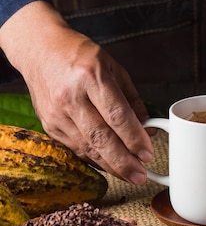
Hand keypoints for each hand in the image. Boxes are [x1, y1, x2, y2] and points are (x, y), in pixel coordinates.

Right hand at [0, 1, 153, 183]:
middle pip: (101, 137)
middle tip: (141, 176)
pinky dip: (94, 159)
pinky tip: (109, 165)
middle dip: (123, 161)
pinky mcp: (49, 124)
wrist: (39, 49)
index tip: (148, 153)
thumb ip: (131, 99)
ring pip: (87, 147)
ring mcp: (57, 113)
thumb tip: (147, 127)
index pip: (116, 115)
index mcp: (91, 76)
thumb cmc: (79, 55)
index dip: (134, 138)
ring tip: (129, 175)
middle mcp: (71, 96)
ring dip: (110, 165)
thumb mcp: (113, 67)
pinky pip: (75, 148)